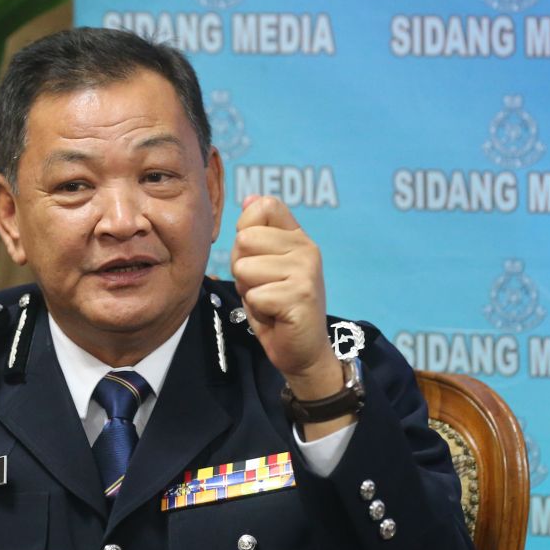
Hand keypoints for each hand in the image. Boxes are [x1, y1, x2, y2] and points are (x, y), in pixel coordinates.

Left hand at [229, 195, 342, 400]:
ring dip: (249, 290)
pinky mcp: (301, 295)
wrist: (301, 351)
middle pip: (244, 239)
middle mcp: (306, 248)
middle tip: (262, 287)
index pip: (264, 206)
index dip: (246, 231)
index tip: (257, 257)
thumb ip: (256, 234)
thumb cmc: (276, 308)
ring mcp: (306, 271)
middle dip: (242, 268)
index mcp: (297, 237)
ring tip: (269, 301)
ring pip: (245, 268)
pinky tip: (275, 315)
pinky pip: (254, 295)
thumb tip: (250, 197)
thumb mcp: (263, 266)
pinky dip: (257, 310)